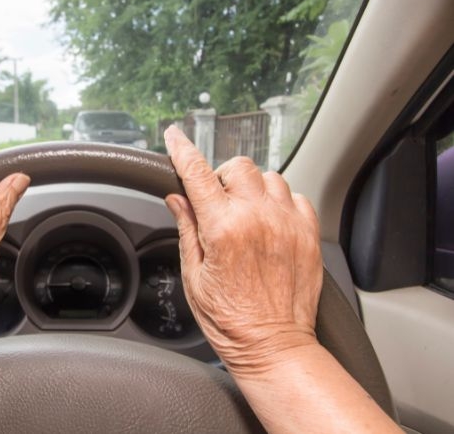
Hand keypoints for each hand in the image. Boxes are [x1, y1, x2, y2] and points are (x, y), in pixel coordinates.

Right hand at [163, 126, 321, 377]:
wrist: (274, 347)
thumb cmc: (231, 321)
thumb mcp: (194, 276)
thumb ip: (187, 229)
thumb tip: (177, 199)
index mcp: (223, 229)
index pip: (198, 174)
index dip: (182, 151)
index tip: (175, 136)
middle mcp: (258, 218)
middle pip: (238, 167)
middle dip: (223, 177)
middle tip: (217, 202)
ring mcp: (287, 224)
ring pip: (269, 177)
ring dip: (253, 188)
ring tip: (247, 214)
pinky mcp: (309, 234)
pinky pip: (296, 196)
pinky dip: (281, 202)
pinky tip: (271, 222)